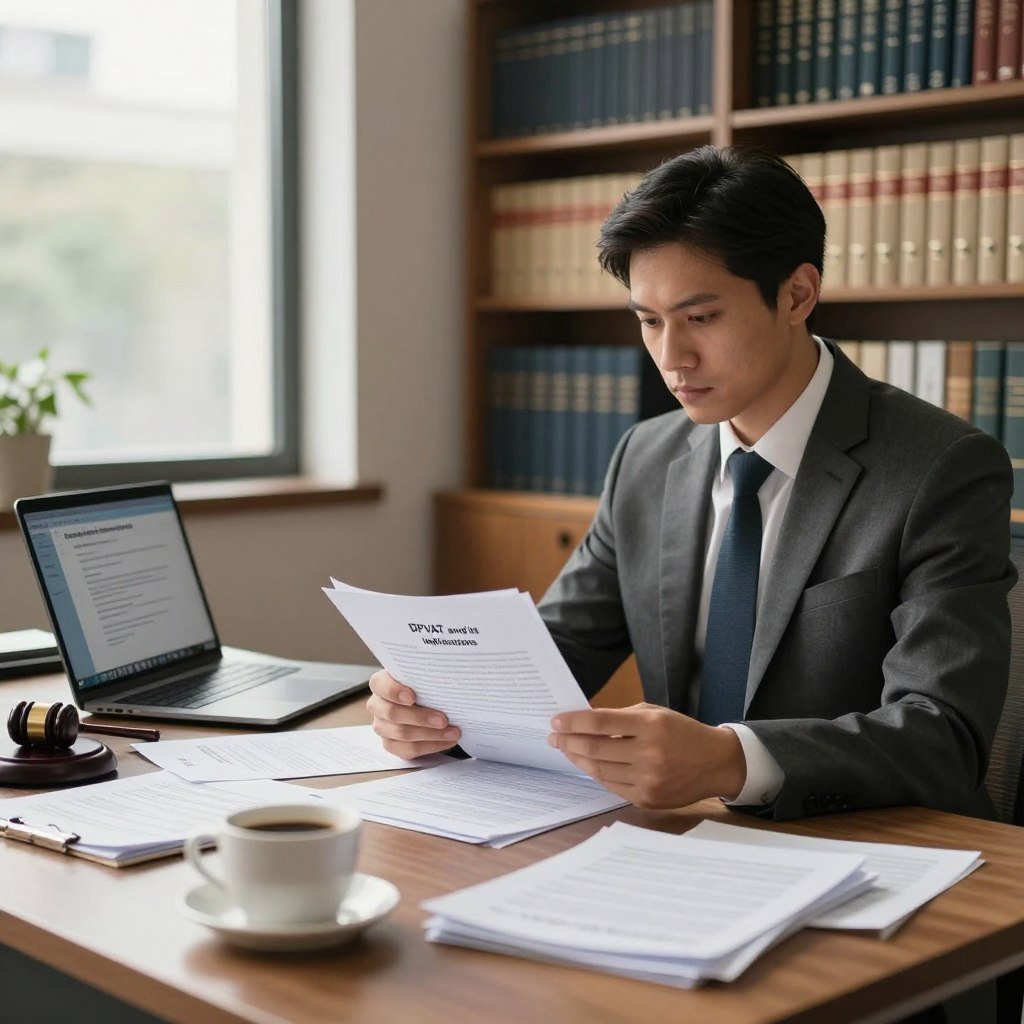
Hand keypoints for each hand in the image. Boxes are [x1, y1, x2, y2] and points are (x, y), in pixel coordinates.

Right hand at [366, 670, 460, 758]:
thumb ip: (426, 677)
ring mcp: (382, 726)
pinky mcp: (391, 744)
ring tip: (453, 732)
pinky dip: (431, 746)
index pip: (379, 685)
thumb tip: (445, 677)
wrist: (427, 701)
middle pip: (392, 713)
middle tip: (443, 720)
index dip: (394, 691)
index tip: (413, 697)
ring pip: (402, 734)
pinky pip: (408, 749)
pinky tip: (447, 741)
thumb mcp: (423, 677)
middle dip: (420, 718)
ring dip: (431, 734)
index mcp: (381, 683)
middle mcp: (377, 705)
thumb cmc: (424, 686)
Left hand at [548, 703, 745, 808]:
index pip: (600, 722)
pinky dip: (596, 774)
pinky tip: (587, 765)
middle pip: (595, 748)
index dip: (574, 722)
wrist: (716, 763)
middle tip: (553, 737)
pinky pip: (611, 786)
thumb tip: (584, 722)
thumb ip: (621, 717)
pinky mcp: (648, 799)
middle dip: (568, 742)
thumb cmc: (682, 732)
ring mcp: (648, 779)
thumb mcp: (655, 714)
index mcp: (651, 725)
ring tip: (566, 750)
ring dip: (577, 759)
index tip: (556, 721)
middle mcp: (650, 753)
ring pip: (599, 770)